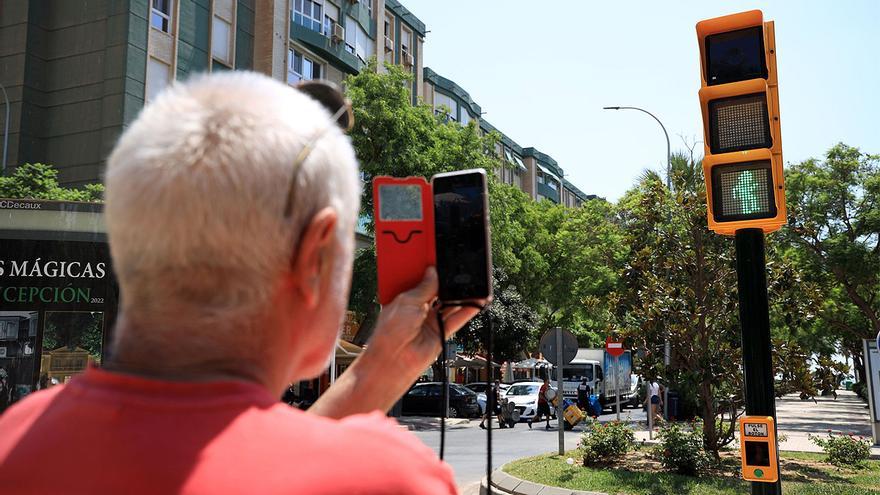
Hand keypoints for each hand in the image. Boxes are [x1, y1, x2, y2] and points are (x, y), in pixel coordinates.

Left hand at [367, 267, 483, 374]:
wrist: (393, 360)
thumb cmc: (391, 331)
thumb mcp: (407, 301)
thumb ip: (425, 287)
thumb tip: (434, 272)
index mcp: (405, 298)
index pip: (422, 280)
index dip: (431, 270)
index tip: (442, 259)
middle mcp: (418, 308)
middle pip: (438, 291)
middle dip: (449, 282)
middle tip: (462, 269)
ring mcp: (430, 321)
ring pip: (450, 305)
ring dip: (463, 296)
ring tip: (475, 284)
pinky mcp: (440, 333)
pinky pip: (457, 319)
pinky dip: (469, 310)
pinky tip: (478, 301)